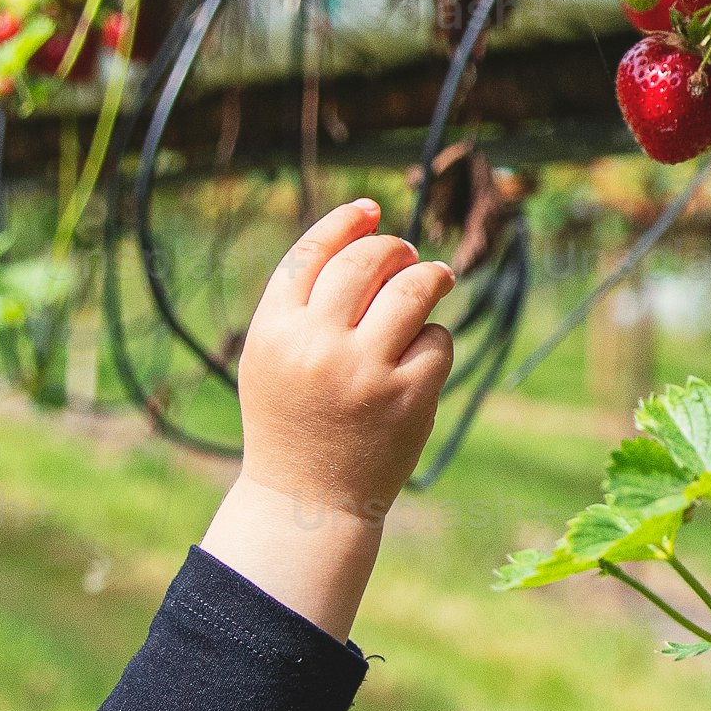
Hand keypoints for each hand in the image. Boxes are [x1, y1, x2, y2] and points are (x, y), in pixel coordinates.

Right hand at [201, 201, 453, 639]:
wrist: (308, 500)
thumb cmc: (293, 417)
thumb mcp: (273, 355)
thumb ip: (303, 299)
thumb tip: (363, 230)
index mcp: (274, 332)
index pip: (313, 253)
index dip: (345, 222)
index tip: (370, 210)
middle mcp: (317, 346)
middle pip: (367, 262)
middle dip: (394, 248)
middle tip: (406, 254)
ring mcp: (365, 373)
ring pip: (413, 290)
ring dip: (431, 276)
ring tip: (436, 278)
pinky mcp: (407, 399)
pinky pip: (437, 341)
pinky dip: (434, 341)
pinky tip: (421, 356)